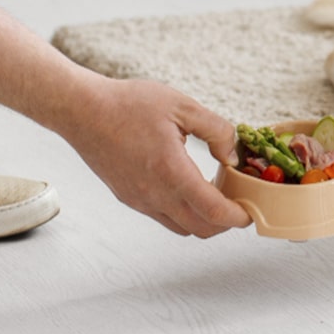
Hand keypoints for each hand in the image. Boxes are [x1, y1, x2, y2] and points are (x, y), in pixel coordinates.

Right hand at [59, 78, 251, 236]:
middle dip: (226, 222)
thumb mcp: (183, 106)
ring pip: (182, 228)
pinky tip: (190, 188)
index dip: (238, 217)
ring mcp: (139, 200)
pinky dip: (184, 213)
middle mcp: (154, 194)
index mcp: (171, 172)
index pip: (213, 212)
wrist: (82, 110)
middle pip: (201, 229)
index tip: (251, 212)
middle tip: (239, 202)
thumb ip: (217, 130)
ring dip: (204, 219)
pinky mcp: (129, 198)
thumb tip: (232, 156)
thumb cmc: (128, 104)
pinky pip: (164, 218)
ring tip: (216, 193)